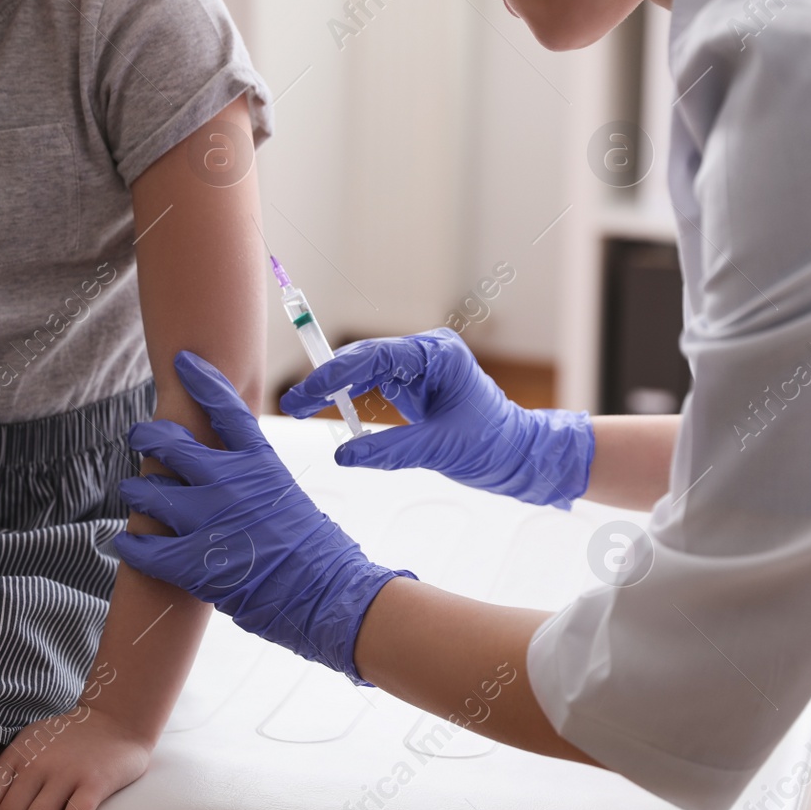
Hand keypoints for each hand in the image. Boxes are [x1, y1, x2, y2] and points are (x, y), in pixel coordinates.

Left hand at [113, 351, 414, 683]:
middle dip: (147, 436)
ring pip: (148, 492)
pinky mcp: (192, 561)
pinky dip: (132, 543)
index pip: (225, 409)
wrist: (327, 593)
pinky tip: (128, 542)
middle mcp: (229, 482)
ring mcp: (208, 520)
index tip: (184, 363)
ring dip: (135, 492)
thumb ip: (255, 482)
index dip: (202, 380)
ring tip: (132, 494)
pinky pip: (144, 545)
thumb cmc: (316, 552)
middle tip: (139, 436)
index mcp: (260, 462)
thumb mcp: (289, 498)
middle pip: (171, 443)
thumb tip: (230, 479)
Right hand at [279, 328, 594, 508]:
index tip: (306, 393)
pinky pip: (376, 386)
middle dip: (328, 380)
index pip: (376, 356)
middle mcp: (428, 353)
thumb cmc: (492, 444)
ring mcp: (421, 368)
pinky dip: (352, 397)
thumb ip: (390, 451)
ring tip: (302, 405)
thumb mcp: (439, 449)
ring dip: (336, 387)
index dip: (335, 374)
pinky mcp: (416, 386)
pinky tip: (329, 408)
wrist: (518, 455)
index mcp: (439, 355)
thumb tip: (343, 456)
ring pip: (366, 370)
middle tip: (292, 403)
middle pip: (365, 358)